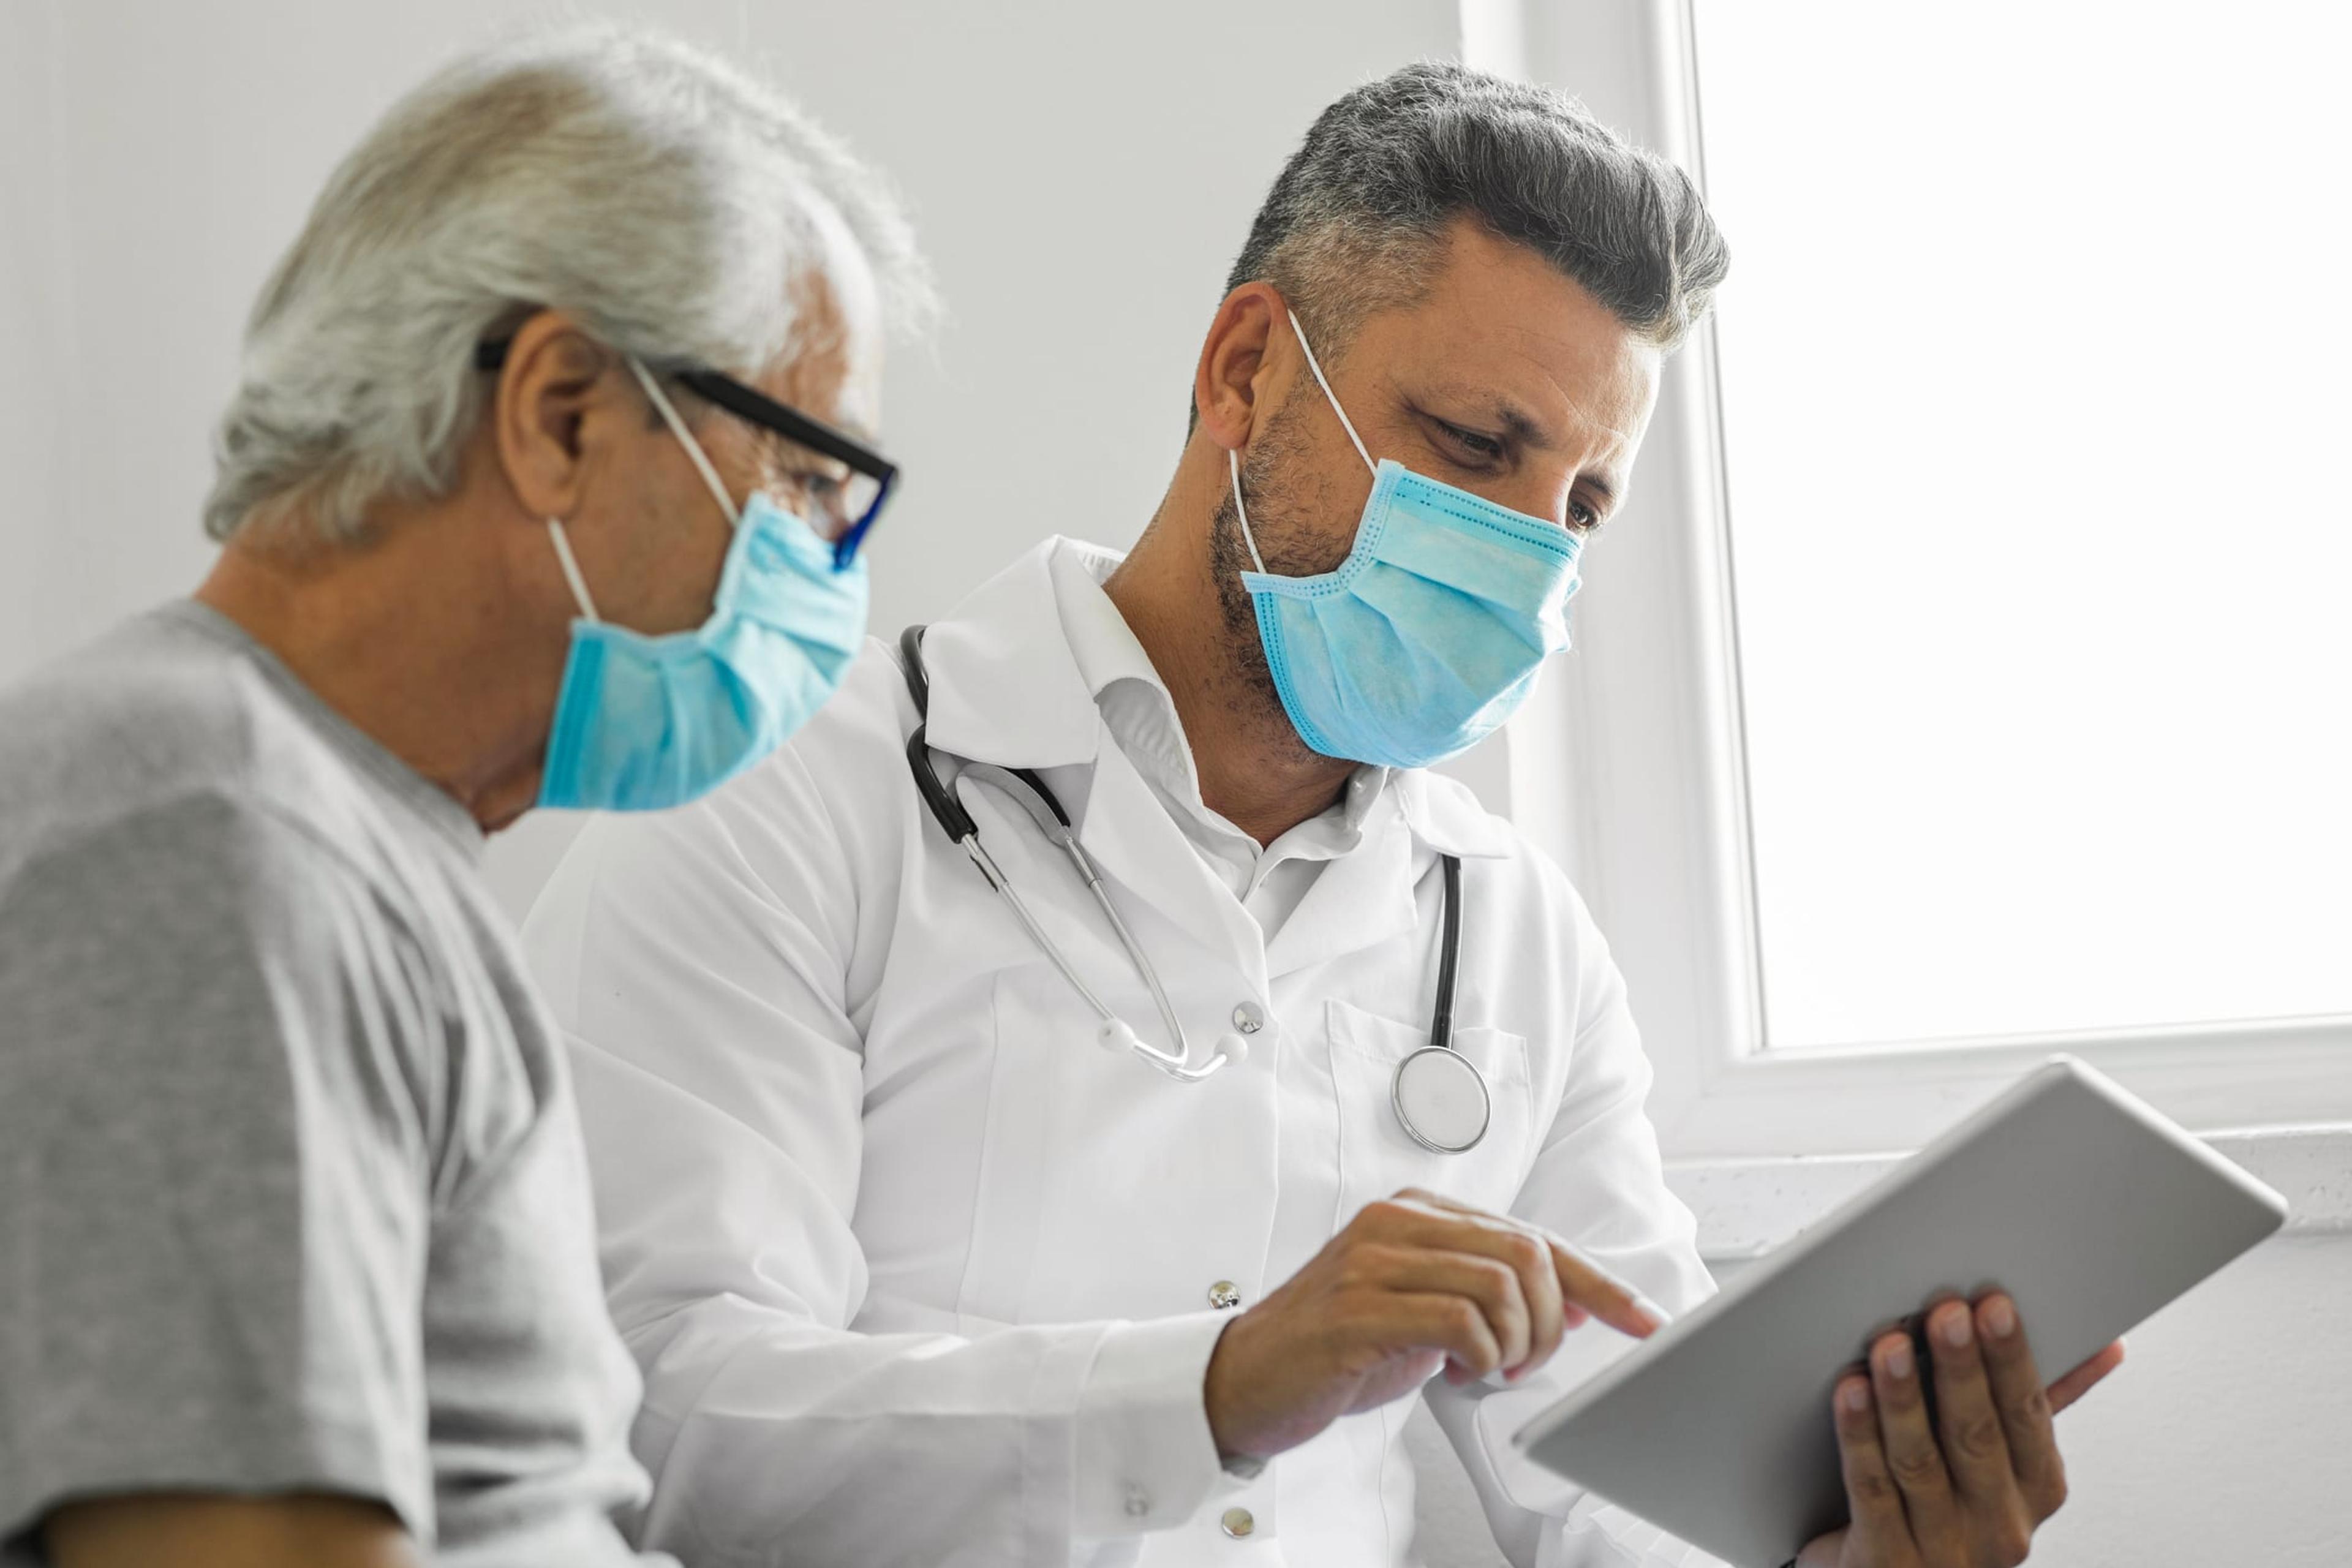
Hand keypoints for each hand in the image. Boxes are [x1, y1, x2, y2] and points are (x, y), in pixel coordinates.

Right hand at [1202, 1187, 1661, 1463]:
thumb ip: (1487, 1295)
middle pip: (1527, 1252)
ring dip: (1517, 1343)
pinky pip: (1458, 1321)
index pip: (1532, 1236)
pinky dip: (1481, 1357)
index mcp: (1417, 1212)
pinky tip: (1460, 1373)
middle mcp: (1397, 1221)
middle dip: (1551, 1321)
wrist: (1245, 1378)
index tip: (1644, 1320)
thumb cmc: (1335, 1347)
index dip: (1599, 1282)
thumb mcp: (1422, 1312)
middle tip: (1527, 1363)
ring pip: (1501, 1283)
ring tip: (1491, 1370)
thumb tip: (1572, 1302)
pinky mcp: (1359, 1306)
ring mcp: (1374, 1259)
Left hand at [1795, 1292, 2125, 1567]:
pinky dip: (1859, 1439)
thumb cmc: (1949, 1507)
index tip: (1995, 1303)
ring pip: (1921, 1463)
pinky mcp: (1888, 1564)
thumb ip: (2042, 1401)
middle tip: (1945, 1311)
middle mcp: (2000, 1525)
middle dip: (1962, 1369)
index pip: (2029, 1415)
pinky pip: (1872, 1494)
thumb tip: (2107, 1345)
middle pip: (1978, 1436)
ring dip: (1903, 1398)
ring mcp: (1944, 1550)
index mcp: (2037, 1489)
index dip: (2011, 1358)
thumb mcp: (2007, 1459)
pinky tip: (1849, 1393)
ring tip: (1887, 1345)